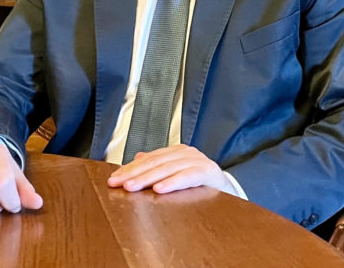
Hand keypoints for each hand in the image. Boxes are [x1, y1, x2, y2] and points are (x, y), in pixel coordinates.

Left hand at [107, 145, 231, 194]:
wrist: (229, 190)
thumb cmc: (201, 184)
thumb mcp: (177, 173)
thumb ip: (158, 166)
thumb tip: (137, 158)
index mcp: (176, 152)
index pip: (148, 159)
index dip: (130, 168)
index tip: (114, 179)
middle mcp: (185, 153)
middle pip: (154, 162)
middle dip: (134, 174)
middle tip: (118, 183)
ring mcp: (197, 160)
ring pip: (167, 169)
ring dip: (147, 179)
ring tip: (132, 187)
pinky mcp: (207, 172)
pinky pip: (187, 177)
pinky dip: (172, 183)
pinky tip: (159, 189)